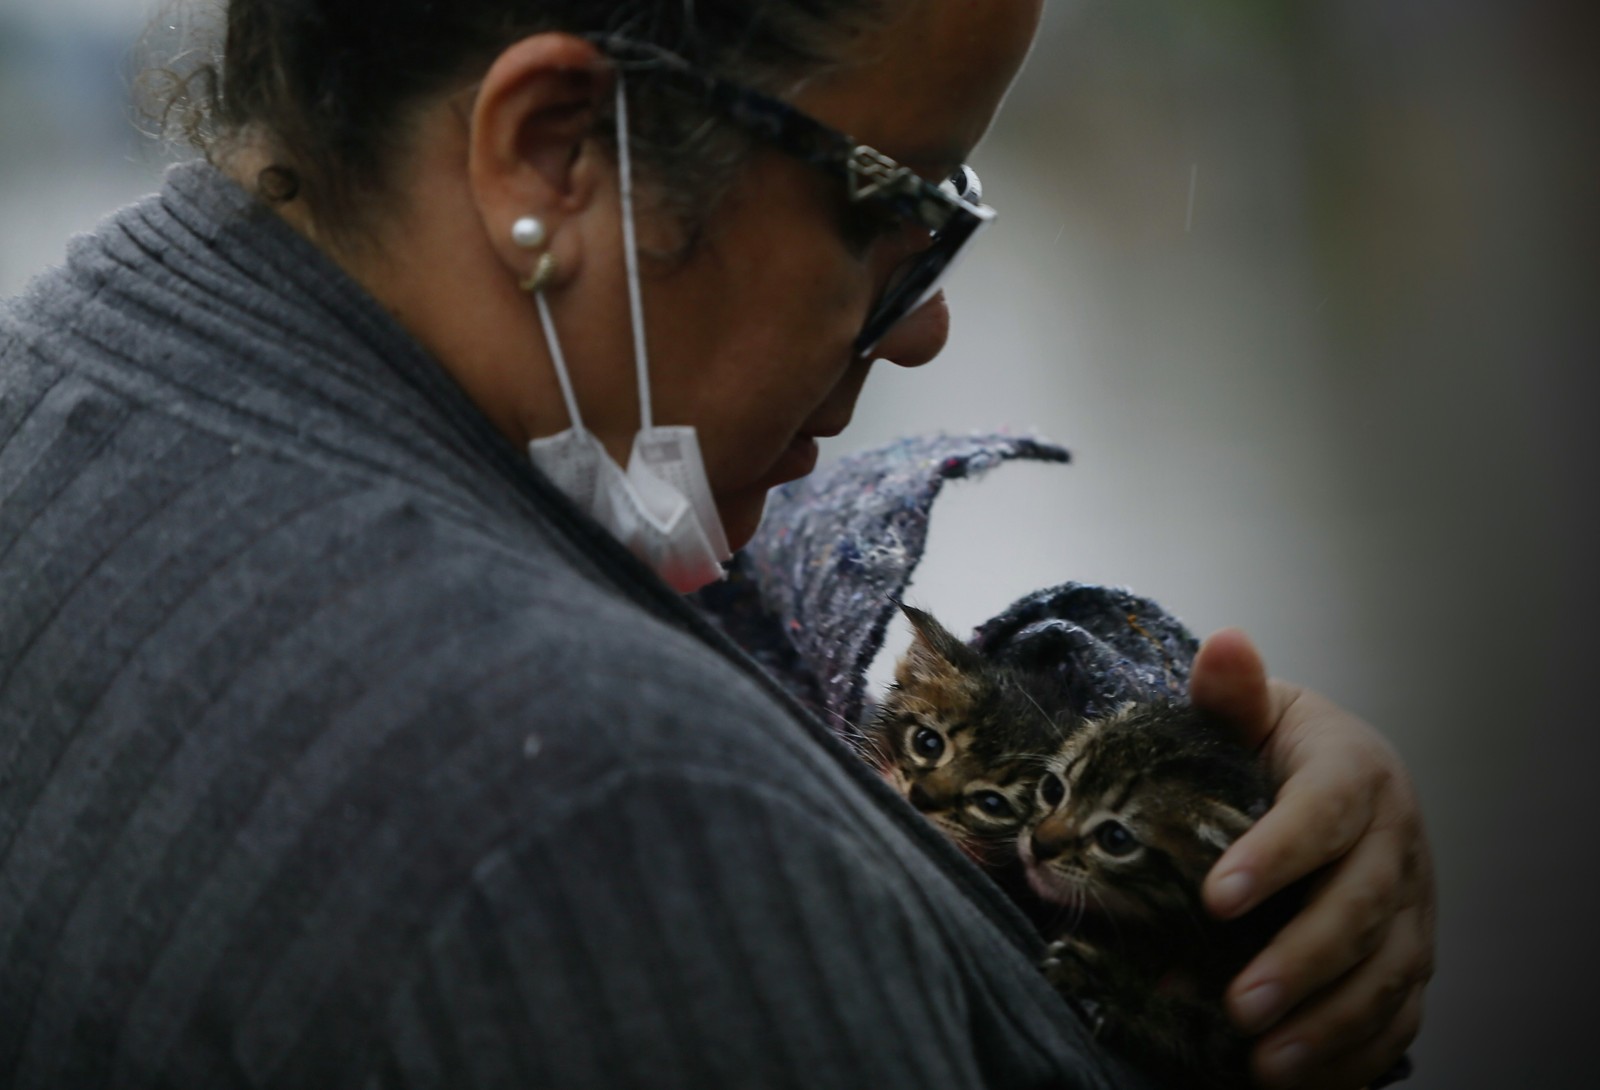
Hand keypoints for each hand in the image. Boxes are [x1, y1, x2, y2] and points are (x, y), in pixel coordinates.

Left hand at [1190, 629, 1434, 1089]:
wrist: (1320, 777)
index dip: (1274, 858)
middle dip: (1301, 964)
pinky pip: (1399, 1013)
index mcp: (1355, 772)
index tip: (1214, 899)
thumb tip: (1222, 644)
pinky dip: (1358, 1055)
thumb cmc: (1267, 748)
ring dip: (1329, 1026)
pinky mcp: (1409, 953)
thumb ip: (1229, 691)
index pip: (1320, 815)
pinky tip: (1303, 1082)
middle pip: (1359, 908)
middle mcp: (1396, 841)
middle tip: (1238, 1007)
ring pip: (1385, 973)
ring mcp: (1412, 904)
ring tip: (1263, 1064)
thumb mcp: (1248, 713)